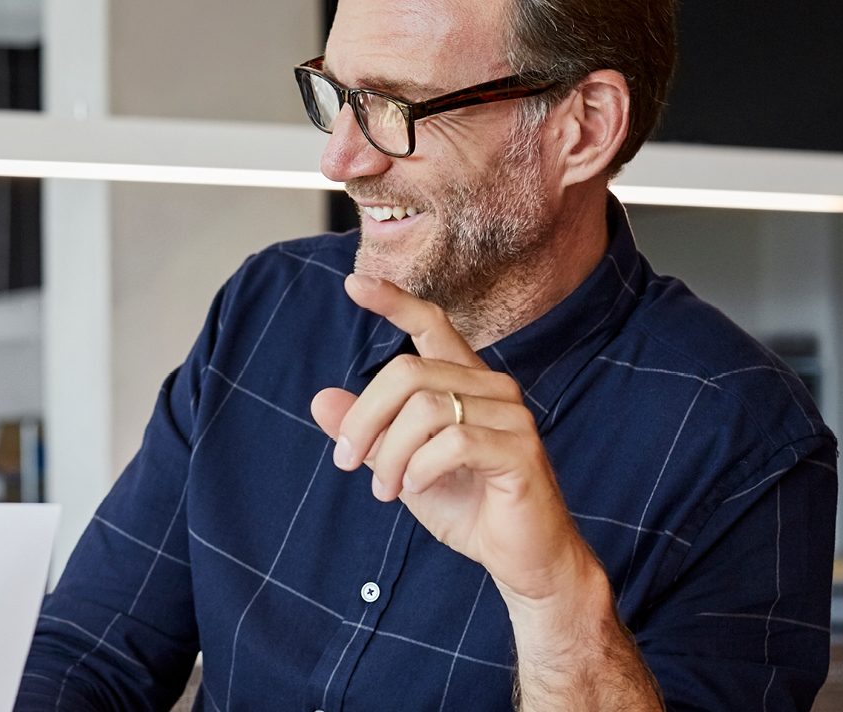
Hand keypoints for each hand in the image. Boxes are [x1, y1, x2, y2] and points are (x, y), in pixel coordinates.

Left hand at [310, 274, 599, 604]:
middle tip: (347, 462)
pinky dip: (419, 468)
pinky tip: (415, 488)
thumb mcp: (401, 467)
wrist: (520, 558)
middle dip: (364, 419)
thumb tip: (321, 399)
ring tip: (385, 489)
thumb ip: (368, 432)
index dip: (393, 302)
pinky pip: (453, 441)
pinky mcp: (520, 449)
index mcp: (465, 382)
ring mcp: (511, 416)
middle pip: (407, 373)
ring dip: (390, 454)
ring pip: (425, 409)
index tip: (353, 283)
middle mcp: (492, 387)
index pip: (431, 324)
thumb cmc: (467, 506)